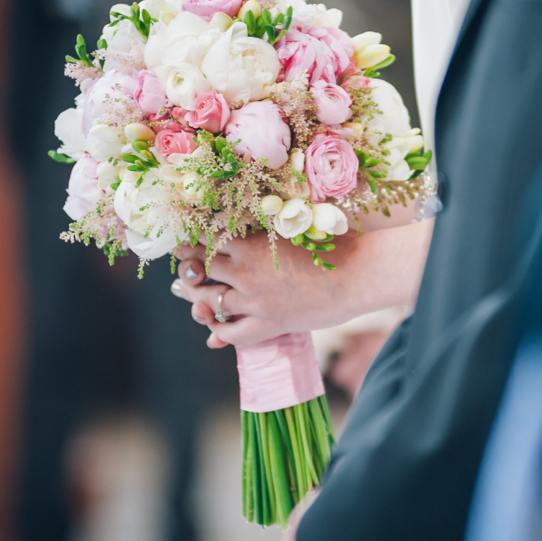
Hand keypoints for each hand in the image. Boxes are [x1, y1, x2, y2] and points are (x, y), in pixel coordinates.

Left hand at [171, 219, 433, 347]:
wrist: (359, 274)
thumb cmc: (335, 242)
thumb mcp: (297, 224)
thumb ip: (270, 222)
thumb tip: (259, 206)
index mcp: (251, 244)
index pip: (207, 240)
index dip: (193, 240)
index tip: (186, 239)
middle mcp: (246, 273)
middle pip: (200, 270)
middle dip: (188, 267)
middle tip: (182, 265)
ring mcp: (255, 302)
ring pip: (208, 302)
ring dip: (193, 298)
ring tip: (185, 293)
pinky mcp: (269, 325)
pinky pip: (231, 334)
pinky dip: (218, 332)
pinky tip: (213, 329)